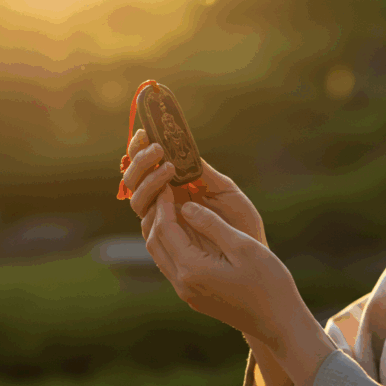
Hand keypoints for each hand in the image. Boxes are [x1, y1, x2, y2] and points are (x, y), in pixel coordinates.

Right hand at [123, 129, 267, 246]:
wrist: (250, 254)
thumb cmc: (241, 222)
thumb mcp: (225, 190)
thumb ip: (202, 172)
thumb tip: (180, 147)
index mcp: (176, 185)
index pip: (148, 163)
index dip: (140, 147)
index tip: (146, 132)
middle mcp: (164, 202)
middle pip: (134, 179)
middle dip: (141, 161)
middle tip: (156, 149)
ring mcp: (163, 220)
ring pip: (137, 199)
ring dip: (147, 180)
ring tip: (168, 167)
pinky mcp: (165, 239)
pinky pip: (148, 222)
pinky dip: (154, 203)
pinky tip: (167, 190)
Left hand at [146, 188, 297, 348]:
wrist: (278, 322)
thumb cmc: (268, 282)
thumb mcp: (242, 246)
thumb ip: (211, 225)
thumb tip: (187, 207)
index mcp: (192, 269)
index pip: (166, 229)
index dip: (166, 203)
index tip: (170, 182)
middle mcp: (183, 283)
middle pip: (155, 242)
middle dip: (158, 214)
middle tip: (167, 190)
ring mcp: (187, 292)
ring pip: (161, 254)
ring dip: (162, 229)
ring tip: (174, 205)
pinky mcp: (194, 296)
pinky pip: (173, 265)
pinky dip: (172, 243)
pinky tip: (187, 230)